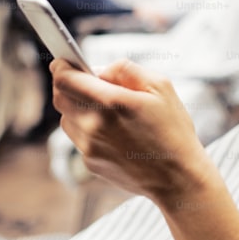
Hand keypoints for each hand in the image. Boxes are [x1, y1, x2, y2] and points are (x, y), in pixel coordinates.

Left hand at [51, 58, 208, 203]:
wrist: (178, 177)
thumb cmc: (173, 130)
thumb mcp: (160, 86)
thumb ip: (126, 70)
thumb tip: (100, 70)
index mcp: (112, 103)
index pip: (65, 80)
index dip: (61, 67)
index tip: (64, 62)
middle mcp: (94, 126)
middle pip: (60, 97)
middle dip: (69, 85)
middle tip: (87, 82)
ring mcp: (90, 147)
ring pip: (66, 118)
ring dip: (77, 107)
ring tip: (105, 109)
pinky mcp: (90, 162)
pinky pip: (78, 138)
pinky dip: (87, 128)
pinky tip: (112, 131)